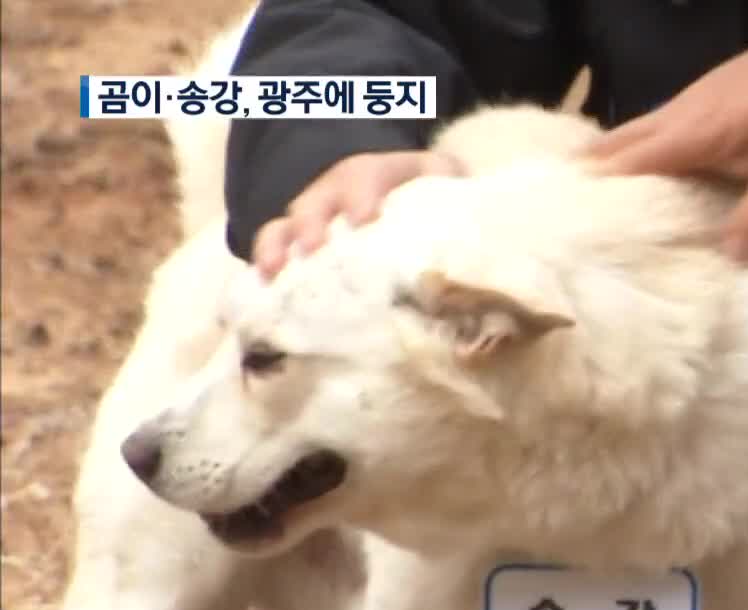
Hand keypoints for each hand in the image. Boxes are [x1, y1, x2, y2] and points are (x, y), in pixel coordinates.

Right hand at [251, 149, 464, 277]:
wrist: (387, 181)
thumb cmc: (424, 190)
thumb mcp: (443, 180)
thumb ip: (458, 194)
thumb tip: (484, 232)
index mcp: (375, 173)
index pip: (367, 177)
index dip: (363, 196)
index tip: (363, 220)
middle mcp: (335, 192)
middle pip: (317, 202)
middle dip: (313, 224)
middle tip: (313, 249)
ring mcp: (310, 217)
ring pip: (285, 225)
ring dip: (276, 247)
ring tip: (271, 273)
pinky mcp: (295, 242)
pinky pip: (272, 248)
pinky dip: (263, 267)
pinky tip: (257, 291)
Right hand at [579, 10, 747, 261]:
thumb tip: (728, 259)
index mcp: (692, 134)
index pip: (627, 164)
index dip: (598, 194)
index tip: (571, 226)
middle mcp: (678, 116)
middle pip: (619, 146)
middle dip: (591, 178)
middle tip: (567, 219)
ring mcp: (688, 105)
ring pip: (635, 137)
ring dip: (613, 166)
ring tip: (593, 207)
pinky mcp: (703, 103)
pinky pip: (657, 133)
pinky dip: (639, 154)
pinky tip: (646, 181)